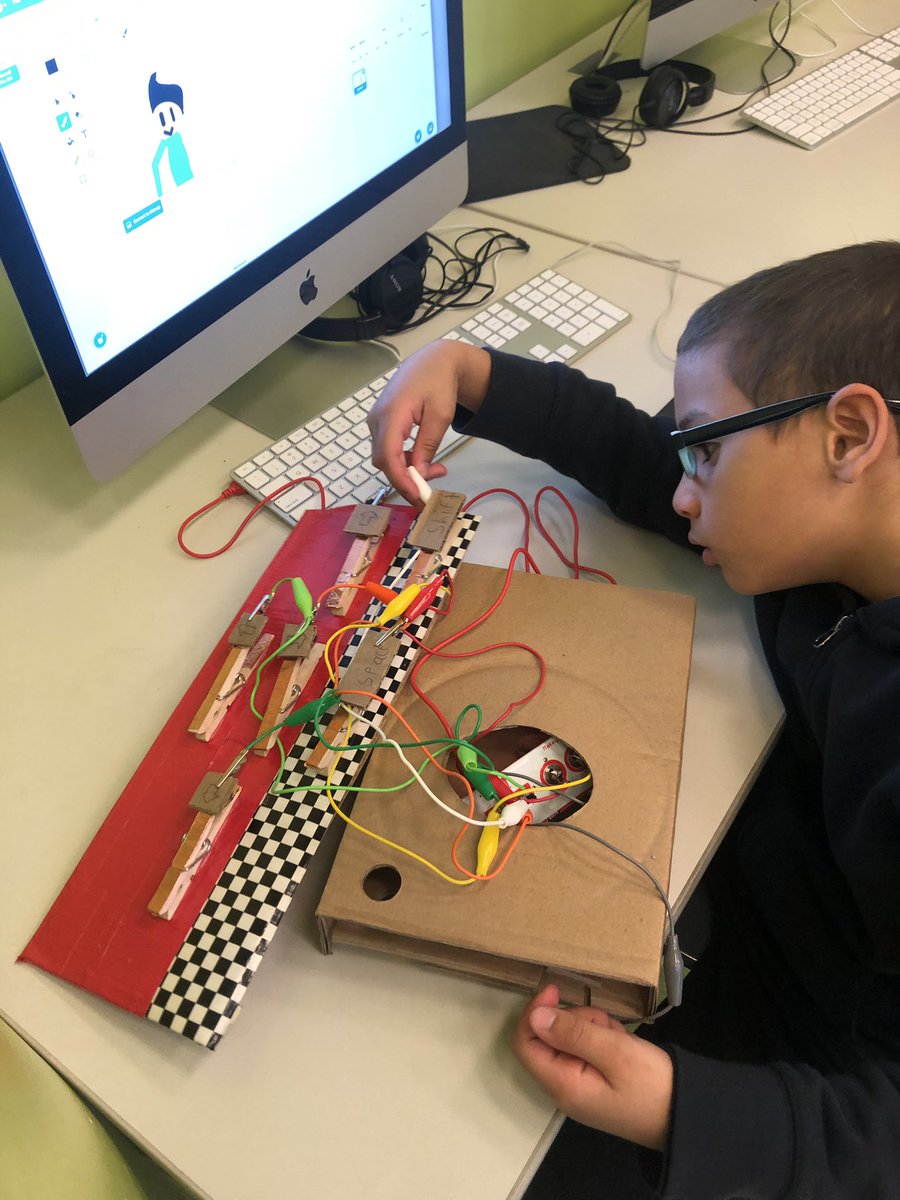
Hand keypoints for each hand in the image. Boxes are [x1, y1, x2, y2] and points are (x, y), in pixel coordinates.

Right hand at [367, 341, 490, 504]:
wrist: (432, 361)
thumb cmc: (438, 383)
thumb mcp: (440, 416)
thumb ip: (427, 445)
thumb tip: (418, 474)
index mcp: (391, 414)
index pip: (388, 457)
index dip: (401, 481)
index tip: (418, 497)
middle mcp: (377, 419)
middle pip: (384, 461)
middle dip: (406, 480)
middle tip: (432, 488)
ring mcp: (376, 421)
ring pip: (385, 457)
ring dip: (407, 471)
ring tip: (437, 470)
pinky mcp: (380, 423)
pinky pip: (387, 449)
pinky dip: (403, 460)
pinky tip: (423, 460)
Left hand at [512, 984, 673, 1150]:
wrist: (687, 1115)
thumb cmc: (652, 1085)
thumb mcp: (615, 1052)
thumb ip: (573, 1033)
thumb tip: (535, 1016)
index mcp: (563, 1084)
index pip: (526, 1044)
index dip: (534, 1013)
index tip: (554, 990)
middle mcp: (565, 1088)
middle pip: (549, 1038)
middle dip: (575, 1020)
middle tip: (606, 1025)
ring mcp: (581, 1085)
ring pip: (571, 1039)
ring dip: (593, 1027)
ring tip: (620, 1037)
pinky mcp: (597, 1081)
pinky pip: (588, 1048)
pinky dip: (604, 1037)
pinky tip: (624, 1044)